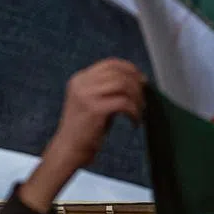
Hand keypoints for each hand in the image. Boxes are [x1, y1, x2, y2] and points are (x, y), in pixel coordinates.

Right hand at [19, 59, 145, 211]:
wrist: (69, 149)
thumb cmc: (85, 130)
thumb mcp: (95, 103)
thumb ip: (109, 90)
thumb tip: (136, 83)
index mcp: (80, 79)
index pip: (110, 64)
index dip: (130, 69)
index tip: (142, 80)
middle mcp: (82, 83)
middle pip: (118, 73)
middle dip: (136, 85)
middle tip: (144, 100)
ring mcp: (87, 95)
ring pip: (123, 85)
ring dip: (137, 98)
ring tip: (139, 112)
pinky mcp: (95, 109)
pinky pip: (124, 103)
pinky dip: (134, 112)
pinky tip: (134, 122)